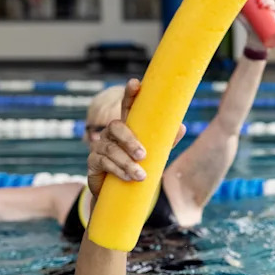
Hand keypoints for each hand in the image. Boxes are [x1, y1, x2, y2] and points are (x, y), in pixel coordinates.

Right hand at [86, 79, 185, 197]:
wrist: (121, 191)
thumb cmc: (140, 166)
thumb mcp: (156, 154)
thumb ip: (167, 141)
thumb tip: (181, 127)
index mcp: (128, 126)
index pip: (128, 107)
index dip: (130, 95)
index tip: (135, 83)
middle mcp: (111, 132)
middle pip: (116, 126)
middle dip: (129, 140)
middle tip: (143, 155)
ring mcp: (100, 145)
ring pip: (111, 149)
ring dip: (126, 163)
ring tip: (141, 175)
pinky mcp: (93, 161)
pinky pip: (104, 162)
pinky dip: (118, 170)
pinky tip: (128, 178)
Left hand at [237, 0, 274, 51]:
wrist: (254, 40)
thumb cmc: (248, 26)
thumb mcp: (240, 16)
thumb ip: (233, 10)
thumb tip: (223, 3)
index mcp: (261, 2)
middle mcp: (269, 6)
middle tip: (258, 2)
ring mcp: (273, 14)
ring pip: (274, 5)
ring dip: (270, 2)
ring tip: (263, 6)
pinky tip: (274, 10)